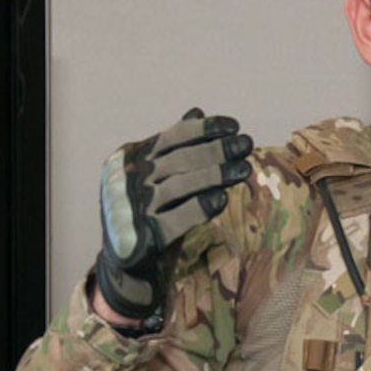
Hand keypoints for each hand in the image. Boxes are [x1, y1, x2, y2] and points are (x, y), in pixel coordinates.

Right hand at [95, 108, 251, 322]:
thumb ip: (172, 146)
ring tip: (243, 169)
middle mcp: (129, 178)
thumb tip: (197, 111)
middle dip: (216, 150)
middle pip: (179, 160)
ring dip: (214, 175)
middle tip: (246, 144)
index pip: (171, 137)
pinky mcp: (142, 235)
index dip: (203, 130)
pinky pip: (174, 219)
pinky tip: (221, 199)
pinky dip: (198, 208)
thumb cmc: (145, 208)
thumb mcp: (154, 173)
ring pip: (179, 186)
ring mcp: (133, 206)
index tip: (233, 126)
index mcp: (131, 156)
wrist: (124, 258)